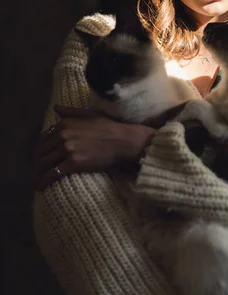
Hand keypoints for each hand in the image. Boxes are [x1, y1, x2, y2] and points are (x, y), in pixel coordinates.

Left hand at [33, 105, 153, 189]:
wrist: (123, 140)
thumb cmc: (110, 126)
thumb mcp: (89, 114)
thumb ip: (71, 112)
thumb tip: (55, 108)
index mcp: (64, 124)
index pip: (44, 138)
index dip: (40, 149)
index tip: (41, 157)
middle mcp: (62, 135)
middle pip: (42, 151)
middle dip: (37, 162)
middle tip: (37, 170)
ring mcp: (67, 149)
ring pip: (45, 163)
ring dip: (38, 172)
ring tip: (37, 179)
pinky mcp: (73, 162)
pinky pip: (54, 173)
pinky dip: (45, 180)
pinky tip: (41, 186)